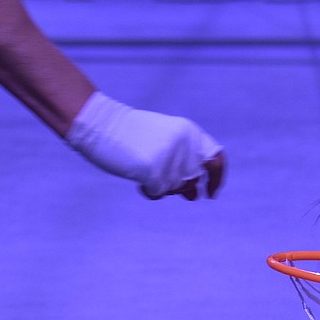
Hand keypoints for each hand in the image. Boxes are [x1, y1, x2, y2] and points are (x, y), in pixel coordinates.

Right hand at [66, 92, 225, 198]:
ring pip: (176, 188)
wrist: (101, 124)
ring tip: (144, 170)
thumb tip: (195, 195)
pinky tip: (138, 180)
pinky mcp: (154, 171)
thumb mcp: (167, 138)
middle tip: (166, 181)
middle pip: (193, 180)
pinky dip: (149, 192)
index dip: (218, 178)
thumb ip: (184, 160)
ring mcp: (171, 159)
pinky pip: (158, 193)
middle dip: (181, 187)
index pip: (217, 159)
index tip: (212, 193)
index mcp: (190, 133)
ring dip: (162, 187)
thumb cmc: (131, 134)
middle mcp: (185, 146)